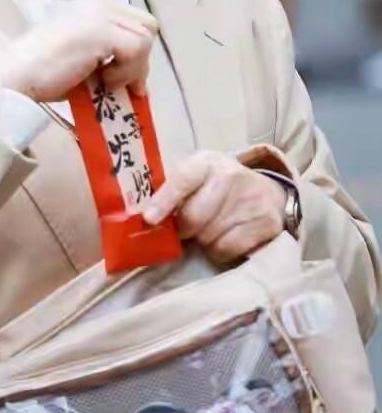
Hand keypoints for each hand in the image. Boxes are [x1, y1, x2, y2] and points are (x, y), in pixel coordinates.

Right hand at [0, 0, 157, 103]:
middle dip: (141, 59)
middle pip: (147, 25)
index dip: (136, 51)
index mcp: (91, 5)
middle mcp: (97, 2)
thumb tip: (137, 80)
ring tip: (105, 83)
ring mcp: (99, 14)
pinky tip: (102, 82)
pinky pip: (136, 50)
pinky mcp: (100, 31)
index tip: (127, 80)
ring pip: (145, 39)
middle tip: (125, 84)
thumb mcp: (80, 56)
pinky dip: (125, 72)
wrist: (14, 77)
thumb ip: (106, 56)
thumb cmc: (40, 74)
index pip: (135, 20)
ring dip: (132, 68)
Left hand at [143, 151, 285, 264]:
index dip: (165, 200)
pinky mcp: (266, 223)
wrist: (268, 193)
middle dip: (183, 229)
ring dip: (202, 240)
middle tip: (184, 229)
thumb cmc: (217, 188)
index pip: (183, 179)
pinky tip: (225, 236)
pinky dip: (220, 250)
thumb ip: (171, 192)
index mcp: (206, 163)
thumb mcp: (196, 178)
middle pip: (193, 217)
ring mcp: (251, 200)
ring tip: (211, 227)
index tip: (149, 219)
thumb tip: (144, 219)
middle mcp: (231, 176)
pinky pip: (227, 250)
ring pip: (208, 238)